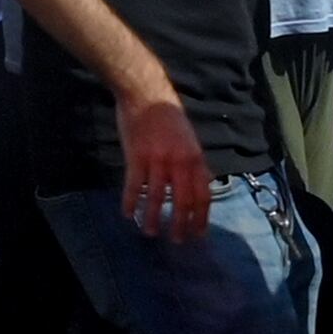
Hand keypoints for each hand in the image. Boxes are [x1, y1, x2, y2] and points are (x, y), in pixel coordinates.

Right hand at [116, 95, 212, 242]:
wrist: (145, 93)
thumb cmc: (168, 115)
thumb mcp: (190, 139)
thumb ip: (196, 162)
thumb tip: (204, 182)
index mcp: (195, 158)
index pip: (203, 195)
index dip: (201, 218)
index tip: (198, 234)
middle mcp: (180, 162)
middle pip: (184, 201)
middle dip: (181, 224)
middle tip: (176, 240)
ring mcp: (157, 160)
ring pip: (159, 197)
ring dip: (155, 218)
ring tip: (151, 232)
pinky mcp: (136, 156)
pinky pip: (134, 185)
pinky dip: (131, 202)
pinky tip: (128, 214)